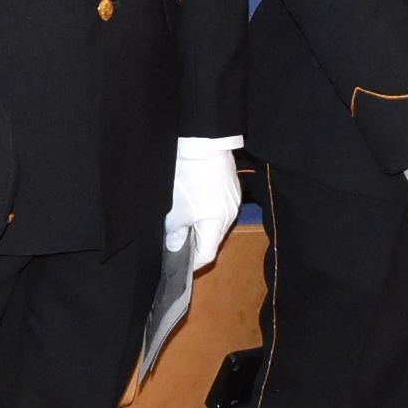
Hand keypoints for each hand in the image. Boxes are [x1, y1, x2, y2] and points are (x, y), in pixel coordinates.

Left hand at [163, 139, 243, 269]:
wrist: (203, 142)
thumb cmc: (188, 176)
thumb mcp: (175, 209)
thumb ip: (174, 232)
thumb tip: (174, 246)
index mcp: (216, 224)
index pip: (206, 255)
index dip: (191, 264)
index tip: (177, 265)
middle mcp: (229, 215)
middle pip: (212, 240)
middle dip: (195, 244)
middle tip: (176, 243)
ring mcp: (233, 200)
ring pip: (215, 224)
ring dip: (200, 226)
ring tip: (183, 221)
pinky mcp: (231, 187)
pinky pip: (219, 208)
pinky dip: (206, 211)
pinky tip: (194, 202)